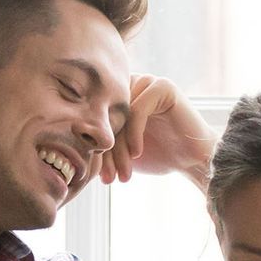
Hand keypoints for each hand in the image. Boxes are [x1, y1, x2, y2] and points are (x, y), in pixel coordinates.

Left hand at [100, 74, 215, 189]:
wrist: (193, 160)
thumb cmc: (159, 156)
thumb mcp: (121, 152)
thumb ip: (100, 145)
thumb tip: (67, 154)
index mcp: (118, 97)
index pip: (96, 120)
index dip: (96, 150)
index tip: (101, 177)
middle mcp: (130, 85)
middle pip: (106, 116)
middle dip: (106, 152)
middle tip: (110, 178)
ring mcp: (146, 83)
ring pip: (121, 115)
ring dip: (119, 147)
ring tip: (125, 172)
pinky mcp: (163, 87)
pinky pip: (139, 109)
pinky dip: (134, 134)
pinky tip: (138, 154)